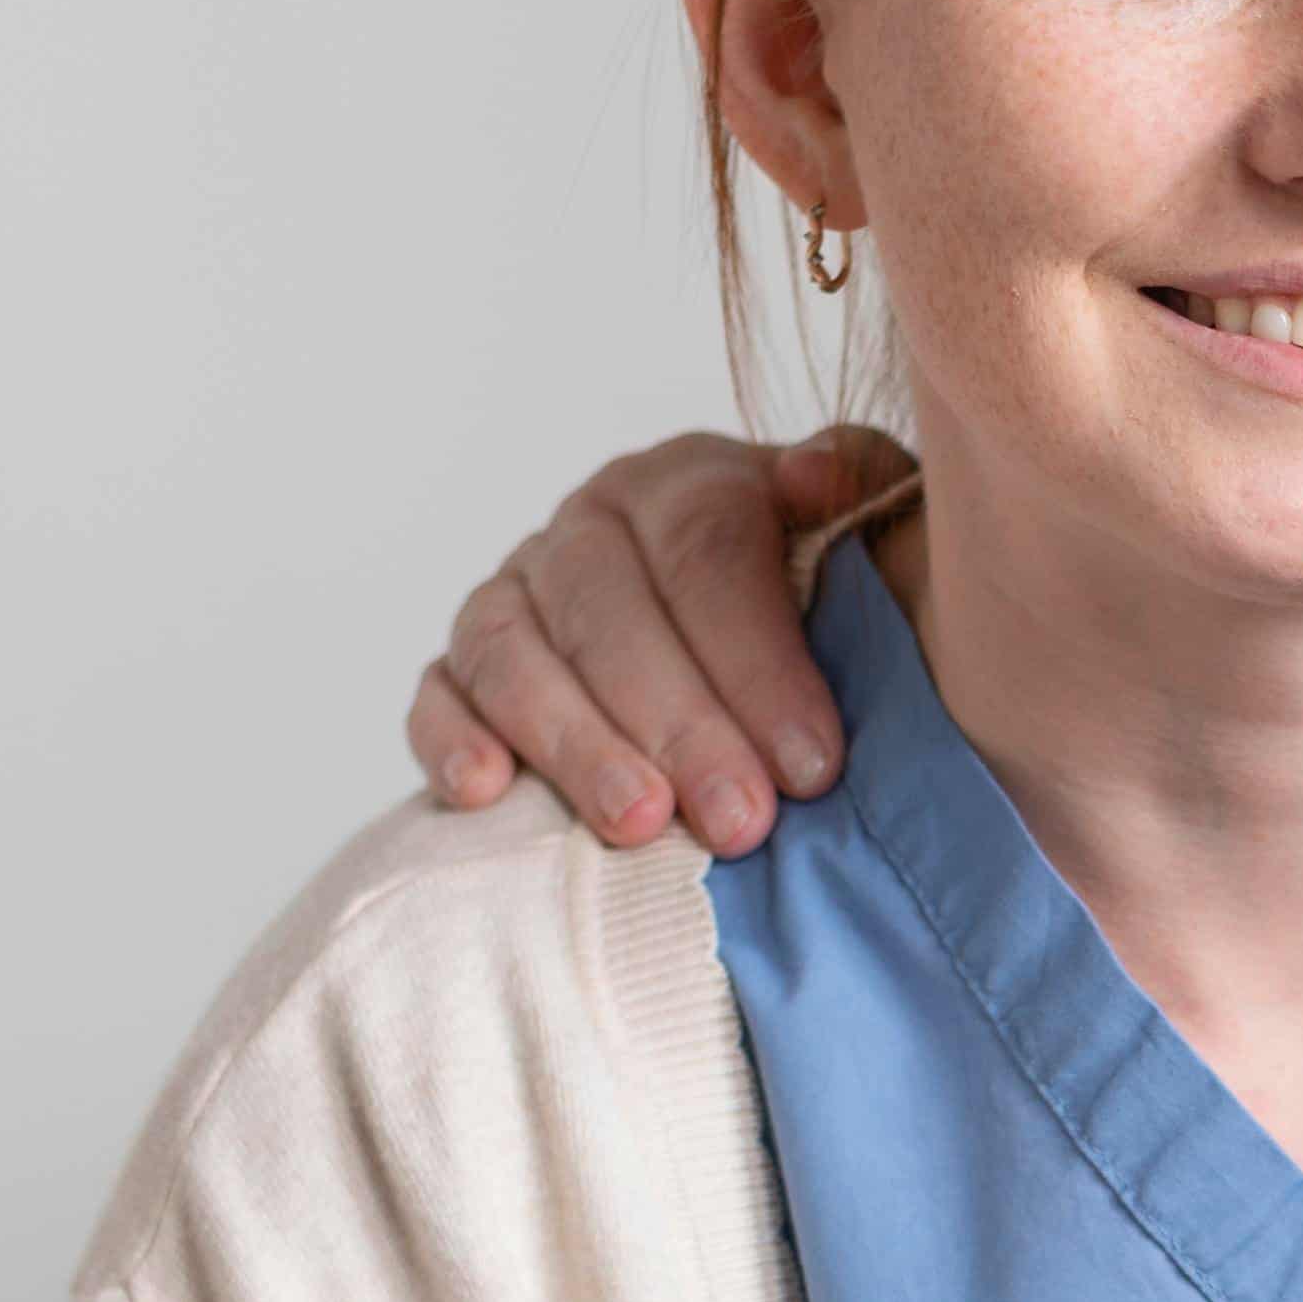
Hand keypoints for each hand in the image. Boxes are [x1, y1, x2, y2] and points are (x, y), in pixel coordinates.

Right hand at [404, 424, 906, 852]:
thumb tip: (813, 477)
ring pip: (518, 653)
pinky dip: (450, 739)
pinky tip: (485, 791)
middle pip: (614, 613)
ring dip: (576, 743)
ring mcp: (516, 593)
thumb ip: (858, 494)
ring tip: (638, 824)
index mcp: (686, 484)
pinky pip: (438, 693)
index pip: (707, 549)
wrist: (761, 648)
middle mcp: (591, 529)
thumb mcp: (864, 537)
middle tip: (740, 822)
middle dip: (680, 725)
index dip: (758, 660)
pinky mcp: (462, 668)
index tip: (813, 765)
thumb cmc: (828, 608)